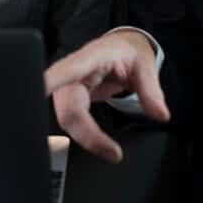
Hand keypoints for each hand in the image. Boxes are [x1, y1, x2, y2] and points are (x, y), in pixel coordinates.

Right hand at [44, 29, 168, 162]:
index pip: (68, 68)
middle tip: (113, 153)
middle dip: (87, 133)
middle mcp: (72, 72)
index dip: (53, 80)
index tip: (42, 89)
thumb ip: (151, 89)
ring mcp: (67, 87)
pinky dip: (83, 135)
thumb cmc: (125, 52)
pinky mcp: (68, 100)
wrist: (118, 48)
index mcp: (90, 57)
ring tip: (111, 151)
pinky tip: (97, 142)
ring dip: (86, 138)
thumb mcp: (144, 64)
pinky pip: (69, 121)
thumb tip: (160, 113)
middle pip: (68, 107)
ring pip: (66, 118)